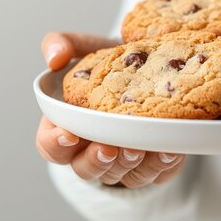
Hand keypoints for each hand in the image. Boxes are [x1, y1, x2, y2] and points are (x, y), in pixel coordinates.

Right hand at [36, 32, 185, 187]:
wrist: (153, 71)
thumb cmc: (113, 65)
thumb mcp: (88, 49)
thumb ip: (65, 44)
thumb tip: (55, 57)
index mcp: (67, 125)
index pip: (49, 145)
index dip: (54, 143)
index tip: (68, 134)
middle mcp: (91, 150)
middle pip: (85, 168)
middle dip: (97, 160)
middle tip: (110, 147)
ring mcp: (120, 164)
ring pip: (120, 175)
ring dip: (132, 165)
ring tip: (144, 147)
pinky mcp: (151, 167)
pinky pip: (154, 175)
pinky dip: (162, 165)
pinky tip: (170, 150)